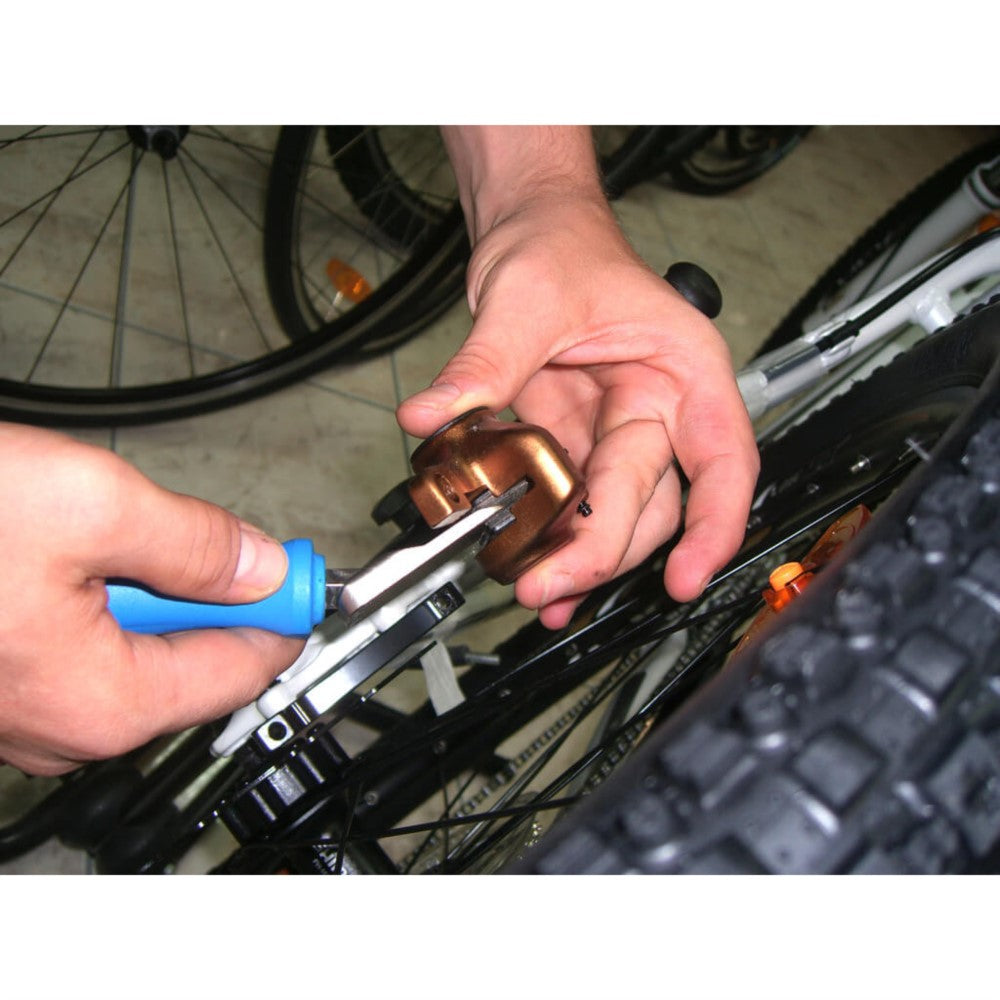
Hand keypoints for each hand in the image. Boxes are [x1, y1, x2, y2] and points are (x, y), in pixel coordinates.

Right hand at [0, 424, 302, 774]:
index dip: (282, 611)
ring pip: (133, 649)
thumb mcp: (90, 504)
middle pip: (188, 663)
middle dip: (208, 595)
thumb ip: (195, 543)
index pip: (241, 668)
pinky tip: (61, 553)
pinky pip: (79, 645)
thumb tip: (260, 567)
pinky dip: (96, 597)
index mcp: (103, 702)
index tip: (301, 572)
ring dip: (145, 589)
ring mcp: (23, 711)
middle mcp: (64, 727)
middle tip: (201, 531)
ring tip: (98, 533)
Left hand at [398, 190, 758, 628]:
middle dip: (602, 551)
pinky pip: (570, 505)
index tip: (688, 575)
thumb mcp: (526, 297)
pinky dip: (551, 539)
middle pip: (652, 503)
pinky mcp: (572, 447)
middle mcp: (656, 409)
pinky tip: (532, 567)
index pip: (722, 457)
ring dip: (578, 559)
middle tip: (547, 582)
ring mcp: (613, 434)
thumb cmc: (562, 246)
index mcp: (680, 368)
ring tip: (538, 590)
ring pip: (614, 516)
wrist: (533, 233)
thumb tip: (434, 415)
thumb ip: (483, 365)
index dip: (715, 524)